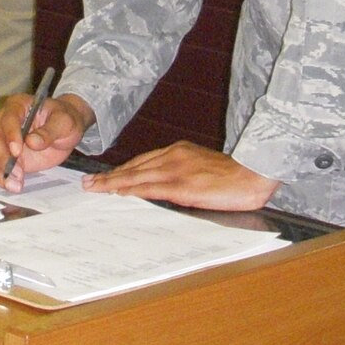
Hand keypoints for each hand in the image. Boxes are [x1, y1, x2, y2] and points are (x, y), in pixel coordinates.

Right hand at [0, 92, 93, 192]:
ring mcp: (1, 138)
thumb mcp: (65, 122)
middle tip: (17, 174)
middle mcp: (4, 120)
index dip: (10, 134)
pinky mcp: (2, 155)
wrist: (65, 131)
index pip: (8, 118)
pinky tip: (11, 185)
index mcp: (18, 105)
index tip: (17, 152)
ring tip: (14, 185)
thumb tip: (33, 142)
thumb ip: (50, 131)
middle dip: (2, 158)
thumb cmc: (65, 120)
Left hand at [79, 142, 280, 211]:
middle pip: (134, 166)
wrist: (255, 174)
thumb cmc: (235, 176)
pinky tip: (118, 193)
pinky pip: (151, 187)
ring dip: (113, 183)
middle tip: (89, 183)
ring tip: (95, 189)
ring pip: (137, 175)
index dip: (122, 170)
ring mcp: (177, 169)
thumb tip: (166, 191)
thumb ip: (184, 175)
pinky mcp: (183, 184)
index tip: (105, 177)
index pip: (143, 161)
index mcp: (180, 151)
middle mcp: (174, 156)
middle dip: (110, 176)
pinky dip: (132, 189)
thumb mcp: (204, 168)